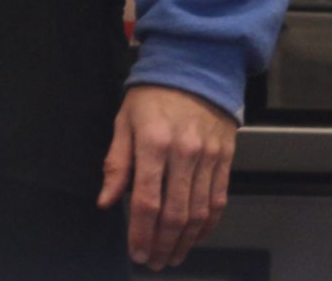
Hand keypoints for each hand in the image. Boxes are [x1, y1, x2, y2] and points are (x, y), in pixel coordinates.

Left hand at [98, 84, 235, 269]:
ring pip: (199, 212)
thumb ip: (117, 164)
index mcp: (153, 144)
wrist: (194, 69)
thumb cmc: (151, 96)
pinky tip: (197, 237)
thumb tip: (105, 201)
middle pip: (175, 213)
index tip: (136, 252)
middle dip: (163, 244)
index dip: (141, 232)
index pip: (146, 200)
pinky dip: (208, 224)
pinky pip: (218, 200)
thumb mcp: (124, 122)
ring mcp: (208, 158)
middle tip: (154, 262)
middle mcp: (184, 154)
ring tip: (173, 257)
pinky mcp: (225, 159)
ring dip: (186, 241)